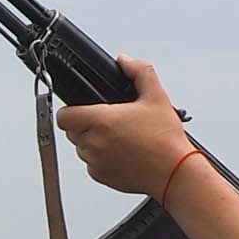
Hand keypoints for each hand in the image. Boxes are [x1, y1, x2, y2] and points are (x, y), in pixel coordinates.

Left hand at [53, 58, 196, 197]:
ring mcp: (95, 162)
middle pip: (72, 130)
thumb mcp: (157, 96)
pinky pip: (92, 164)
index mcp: (101, 121)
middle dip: (86, 124)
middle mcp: (93, 143)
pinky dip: (101, 158)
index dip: (71, 109)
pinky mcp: (100, 177)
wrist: (174, 173)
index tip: (82, 108)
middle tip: (109, 121)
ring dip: (93, 141)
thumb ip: (139, 72)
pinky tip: (122, 152)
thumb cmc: (165, 140)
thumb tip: (126, 62)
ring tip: (119, 137)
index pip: (63, 115)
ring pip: (81, 148)